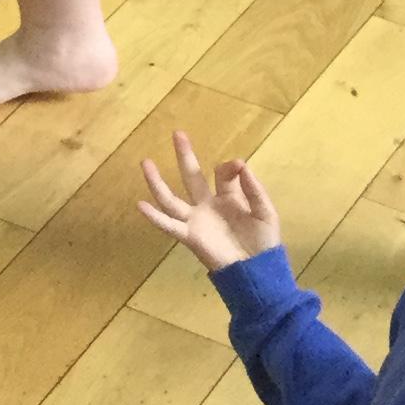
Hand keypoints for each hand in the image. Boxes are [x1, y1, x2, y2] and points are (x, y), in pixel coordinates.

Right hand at [136, 131, 280, 269]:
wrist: (257, 270)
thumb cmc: (263, 243)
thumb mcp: (265, 212)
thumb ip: (254, 189)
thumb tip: (241, 163)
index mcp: (228, 198)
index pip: (222, 174)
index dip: (229, 166)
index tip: (237, 166)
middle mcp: (208, 206)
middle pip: (192, 176)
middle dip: (185, 155)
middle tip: (178, 133)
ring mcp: (196, 220)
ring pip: (171, 198)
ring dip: (157, 181)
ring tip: (145, 162)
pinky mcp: (190, 236)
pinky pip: (169, 225)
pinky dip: (154, 216)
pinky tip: (140, 205)